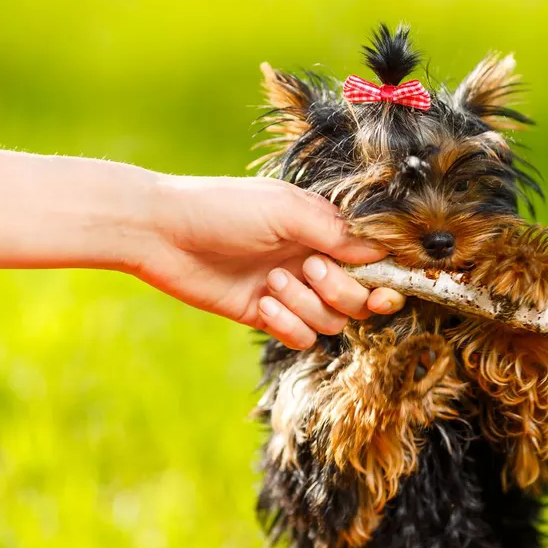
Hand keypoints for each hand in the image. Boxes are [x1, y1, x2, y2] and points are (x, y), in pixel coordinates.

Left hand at [137, 175, 404, 348]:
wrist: (162, 233)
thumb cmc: (222, 209)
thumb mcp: (284, 210)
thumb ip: (334, 232)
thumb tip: (379, 252)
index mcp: (322, 231)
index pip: (372, 261)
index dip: (384, 277)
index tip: (384, 287)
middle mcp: (312, 262)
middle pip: (358, 298)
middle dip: (340, 291)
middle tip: (309, 269)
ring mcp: (291, 291)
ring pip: (330, 321)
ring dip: (306, 306)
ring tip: (271, 282)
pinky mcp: (267, 316)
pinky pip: (301, 338)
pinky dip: (288, 327)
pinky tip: (262, 305)